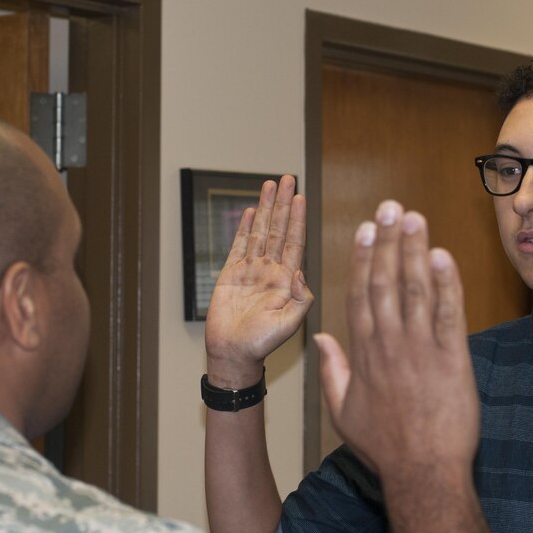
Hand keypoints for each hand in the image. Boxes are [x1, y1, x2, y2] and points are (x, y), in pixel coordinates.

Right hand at [204, 175, 313, 387]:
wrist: (233, 354)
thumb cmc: (263, 344)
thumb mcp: (291, 324)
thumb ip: (300, 298)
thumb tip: (299, 270)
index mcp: (287, 280)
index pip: (295, 242)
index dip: (297, 219)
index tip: (301, 197)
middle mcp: (270, 270)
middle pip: (278, 229)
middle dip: (283, 204)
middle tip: (288, 179)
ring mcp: (251, 271)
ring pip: (260, 232)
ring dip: (265, 209)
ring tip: (269, 185)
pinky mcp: (231, 274)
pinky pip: (239, 246)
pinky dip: (244, 228)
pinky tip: (249, 211)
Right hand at [315, 201, 478, 478]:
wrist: (423, 473)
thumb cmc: (384, 447)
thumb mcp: (342, 411)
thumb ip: (332, 370)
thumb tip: (321, 338)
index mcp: (364, 353)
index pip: (360, 294)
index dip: (363, 257)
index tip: (365, 229)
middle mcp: (390, 344)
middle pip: (385, 282)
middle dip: (388, 241)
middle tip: (390, 207)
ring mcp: (421, 350)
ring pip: (416, 290)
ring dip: (415, 251)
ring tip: (414, 218)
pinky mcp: (453, 360)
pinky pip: (450, 314)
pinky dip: (447, 284)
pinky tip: (443, 256)